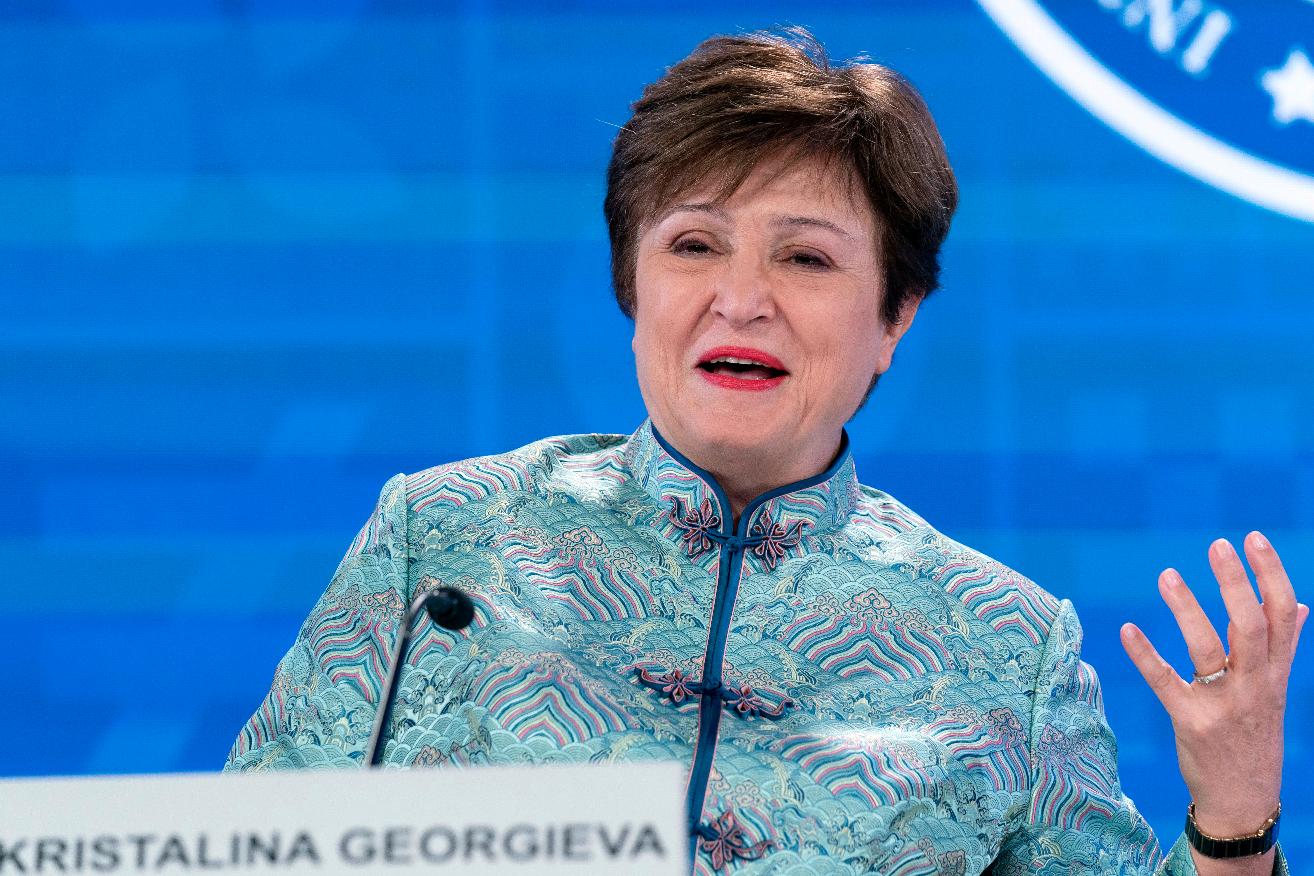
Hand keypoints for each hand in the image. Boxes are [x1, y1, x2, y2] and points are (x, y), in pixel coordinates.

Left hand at [1120, 532, 1306, 845]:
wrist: (1245, 801)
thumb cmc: (1255, 736)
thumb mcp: (1276, 691)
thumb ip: (1285, 648)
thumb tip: (1301, 606)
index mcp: (1276, 674)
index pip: (1283, 615)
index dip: (1271, 575)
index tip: (1252, 539)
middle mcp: (1255, 686)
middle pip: (1252, 626)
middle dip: (1236, 583)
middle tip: (1217, 545)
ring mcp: (1224, 704)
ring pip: (1209, 649)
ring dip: (1188, 609)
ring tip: (1167, 574)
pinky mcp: (1191, 722)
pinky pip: (1166, 683)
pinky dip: (1146, 655)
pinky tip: (1127, 629)